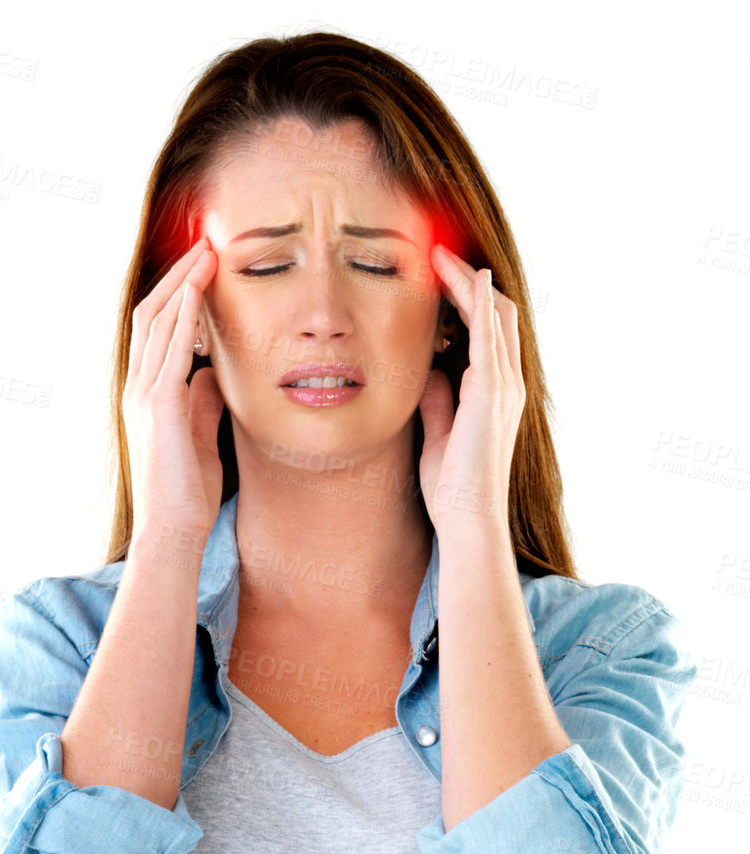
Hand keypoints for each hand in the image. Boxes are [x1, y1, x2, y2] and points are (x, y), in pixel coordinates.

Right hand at [123, 236, 224, 544]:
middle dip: (179, 277)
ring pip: (157, 323)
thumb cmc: (187, 493)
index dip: (177, 295)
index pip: (156, 331)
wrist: (172, 531)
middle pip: (151, 315)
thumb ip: (202, 402)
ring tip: (207, 254)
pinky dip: (184, 315)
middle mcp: (137, 389)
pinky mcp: (158, 408)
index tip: (203, 269)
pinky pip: (169, 349)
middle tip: (206, 246)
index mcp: (146, 395)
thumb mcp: (200, 436)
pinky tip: (200, 292)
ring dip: (184, 284)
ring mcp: (143, 396)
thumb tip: (213, 373)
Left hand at [417, 243, 525, 532]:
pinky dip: (479, 304)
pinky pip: (489, 336)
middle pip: (497, 313)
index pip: (488, 331)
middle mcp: (507, 383)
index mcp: (496, 392)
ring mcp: (503, 386)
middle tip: (439, 253)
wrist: (468, 517)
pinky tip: (467, 279)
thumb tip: (428, 373)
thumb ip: (437, 402)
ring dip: (468, 282)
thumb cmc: (452, 486)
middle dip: (469, 280)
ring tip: (442, 256)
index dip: (468, 299)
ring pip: (495, 316)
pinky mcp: (491, 392)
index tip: (439, 276)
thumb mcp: (437, 433)